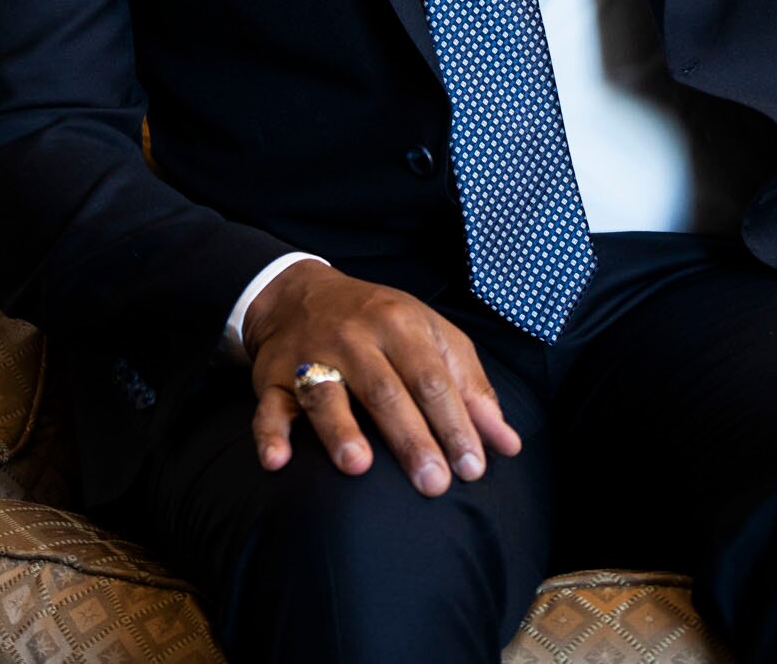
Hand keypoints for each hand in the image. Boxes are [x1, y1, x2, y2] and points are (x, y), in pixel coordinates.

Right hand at [241, 261, 521, 495]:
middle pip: (385, 390)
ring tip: (359, 467)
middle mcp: (354, 338)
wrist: (301, 292)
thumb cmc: (382, 323)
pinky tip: (278, 461)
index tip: (473, 468)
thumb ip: (470, 388)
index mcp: (400, 325)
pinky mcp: (272, 377)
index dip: (454, 423)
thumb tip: (508, 444)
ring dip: (340, 431)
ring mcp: (310, 356)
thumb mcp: (432, 336)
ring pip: (325, 394)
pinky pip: (267, 406)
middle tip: (433, 484)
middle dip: (410, 438)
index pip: (432, 378)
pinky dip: (270, 434)